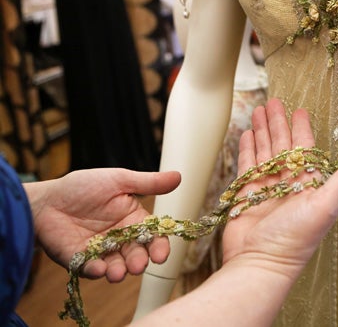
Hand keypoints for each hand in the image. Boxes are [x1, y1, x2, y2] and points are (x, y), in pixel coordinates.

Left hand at [24, 169, 180, 281]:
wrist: (46, 198)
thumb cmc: (83, 186)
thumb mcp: (119, 180)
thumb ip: (149, 183)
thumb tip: (178, 177)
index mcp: (132, 219)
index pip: (152, 236)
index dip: (159, 246)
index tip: (160, 254)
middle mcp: (119, 238)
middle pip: (136, 254)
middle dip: (138, 262)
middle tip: (138, 265)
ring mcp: (99, 251)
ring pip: (116, 266)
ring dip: (119, 271)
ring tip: (118, 272)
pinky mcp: (78, 260)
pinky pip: (90, 269)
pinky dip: (96, 270)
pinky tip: (99, 268)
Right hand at [222, 98, 337, 280]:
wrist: (259, 263)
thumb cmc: (293, 239)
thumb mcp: (325, 205)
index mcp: (309, 184)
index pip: (306, 149)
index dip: (302, 129)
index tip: (299, 110)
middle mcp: (288, 184)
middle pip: (283, 145)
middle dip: (278, 123)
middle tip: (273, 102)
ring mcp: (266, 189)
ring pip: (265, 152)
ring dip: (262, 131)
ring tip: (258, 111)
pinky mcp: (246, 194)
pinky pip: (248, 165)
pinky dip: (247, 149)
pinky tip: (246, 135)